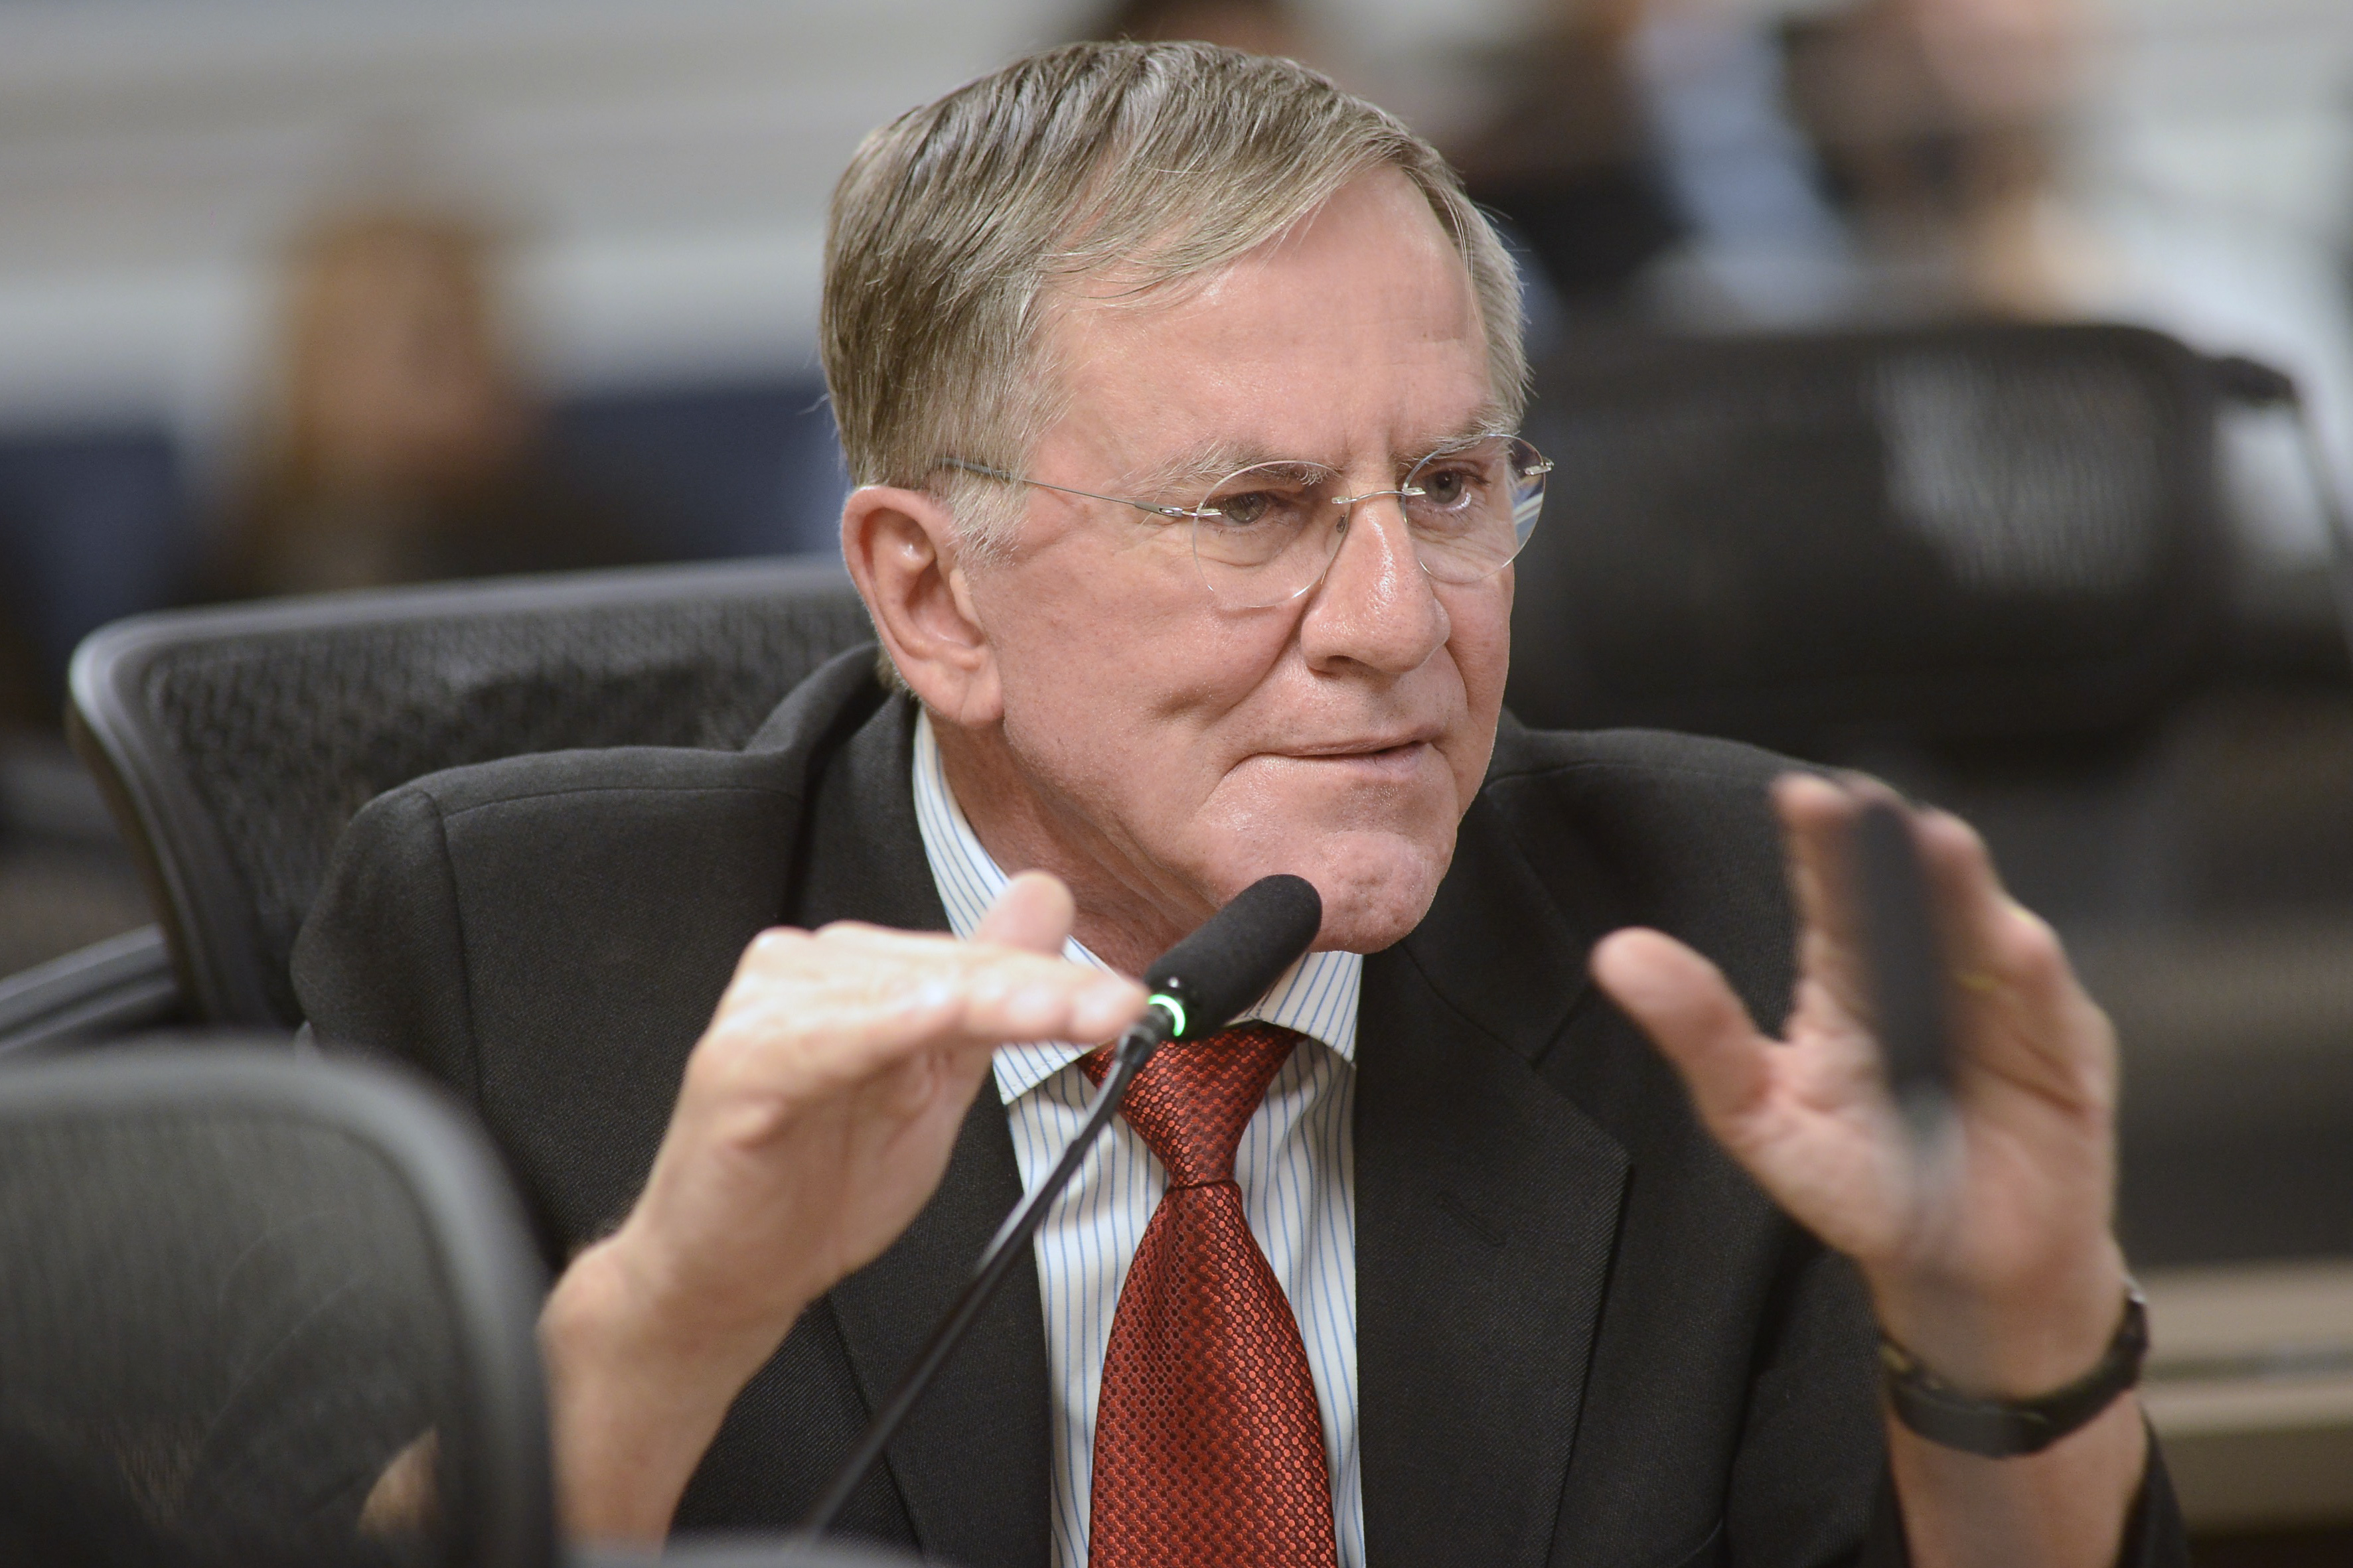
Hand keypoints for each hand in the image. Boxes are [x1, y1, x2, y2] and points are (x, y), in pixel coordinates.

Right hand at [542, 871, 1144, 1540]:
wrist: (726, 1278)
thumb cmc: (817, 1185)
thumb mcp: (934, 1086)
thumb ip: (991, 997)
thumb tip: (1045, 898)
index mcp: (850, 972)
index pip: (971, 961)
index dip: (1056, 979)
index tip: (1129, 1001)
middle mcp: (802, 972)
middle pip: (948, 968)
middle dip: (1043, 990)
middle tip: (1121, 1008)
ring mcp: (764, 1012)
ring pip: (905, 992)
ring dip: (996, 1000)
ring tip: (1071, 1015)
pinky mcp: (736, 1065)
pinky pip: (827, 1038)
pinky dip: (889, 1025)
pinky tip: (941, 1016)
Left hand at [1590, 774, 2126, 1396]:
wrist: (1966, 1270)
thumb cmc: (1867, 1185)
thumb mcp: (1761, 1117)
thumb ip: (1698, 1036)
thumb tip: (1617, 955)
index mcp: (1848, 975)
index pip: (1833, 892)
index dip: (1821, 842)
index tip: (1800, 798)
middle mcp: (1927, 969)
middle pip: (1910, 890)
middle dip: (1890, 841)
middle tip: (1866, 801)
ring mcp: (2000, 1002)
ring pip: (1983, 927)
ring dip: (1964, 886)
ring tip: (1935, 843)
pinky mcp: (2063, 1049)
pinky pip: (2047, 1006)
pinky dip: (2029, 976)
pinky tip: (2009, 946)